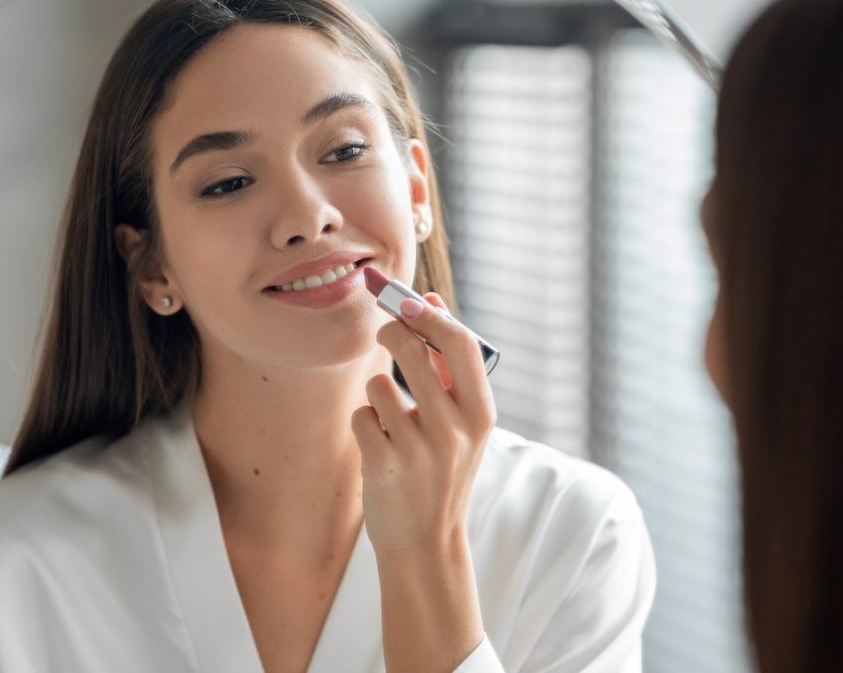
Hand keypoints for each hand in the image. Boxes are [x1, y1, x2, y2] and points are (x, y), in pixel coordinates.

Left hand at [351, 293, 496, 555]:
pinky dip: (365, 423)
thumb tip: (430, 300)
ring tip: (392, 422)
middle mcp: (455, 429)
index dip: (432, 315)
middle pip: (412, 351)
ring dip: (378, 394)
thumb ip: (447, 365)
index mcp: (481, 413)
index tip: (409, 300)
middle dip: (391, 333)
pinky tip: (380, 446)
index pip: (462, 344)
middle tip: (384, 333)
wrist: (426, 542)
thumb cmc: (443, 471)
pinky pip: (362, 415)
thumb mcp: (462, 424)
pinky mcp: (385, 465)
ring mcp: (420, 449)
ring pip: (380, 384)